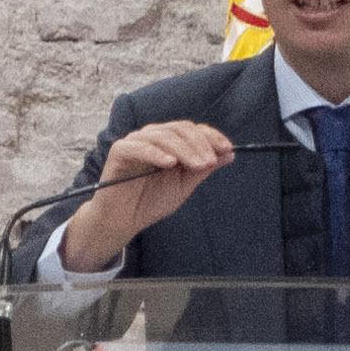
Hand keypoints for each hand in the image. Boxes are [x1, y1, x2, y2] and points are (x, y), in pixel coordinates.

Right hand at [57, 119, 236, 272]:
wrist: (123, 220)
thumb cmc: (151, 202)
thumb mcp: (184, 185)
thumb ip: (203, 168)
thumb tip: (229, 153)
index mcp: (168, 142)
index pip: (191, 130)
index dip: (211, 136)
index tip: (228, 149)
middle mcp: (152, 137)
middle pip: (179, 129)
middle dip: (199, 144)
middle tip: (210, 162)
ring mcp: (135, 142)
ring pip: (163, 136)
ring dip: (184, 150)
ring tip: (197, 165)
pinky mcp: (120, 151)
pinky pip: (139, 147)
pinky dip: (156, 153)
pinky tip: (170, 163)